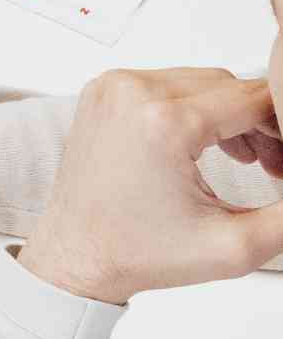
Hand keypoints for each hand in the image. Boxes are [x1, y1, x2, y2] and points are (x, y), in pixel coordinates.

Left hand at [17, 68, 282, 303]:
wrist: (76, 254)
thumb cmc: (139, 251)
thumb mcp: (236, 245)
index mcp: (163, 121)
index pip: (254, 98)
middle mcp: (132, 92)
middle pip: (230, 86)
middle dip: (264, 123)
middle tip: (277, 167)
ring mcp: (113, 88)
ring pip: (202, 83)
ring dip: (233, 115)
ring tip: (252, 160)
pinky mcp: (104, 93)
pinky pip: (169, 85)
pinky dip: (198, 109)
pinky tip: (216, 146)